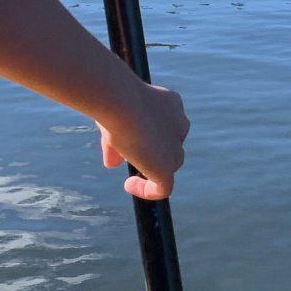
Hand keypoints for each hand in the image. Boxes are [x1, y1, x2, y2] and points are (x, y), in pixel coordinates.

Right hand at [97, 81, 188, 200]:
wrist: (120, 100)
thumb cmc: (113, 99)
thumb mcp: (114, 119)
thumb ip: (115, 141)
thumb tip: (111, 163)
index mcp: (171, 104)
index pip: (165, 126)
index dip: (149, 136)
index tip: (130, 141)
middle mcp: (179, 123)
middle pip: (171, 146)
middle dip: (152, 153)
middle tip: (128, 157)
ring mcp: (175, 146)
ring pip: (170, 165)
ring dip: (151, 172)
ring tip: (131, 177)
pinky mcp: (167, 166)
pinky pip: (163, 188)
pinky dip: (147, 190)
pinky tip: (129, 185)